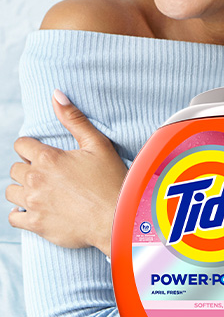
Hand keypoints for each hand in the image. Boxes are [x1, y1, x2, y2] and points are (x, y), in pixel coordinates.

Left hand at [6, 90, 127, 255]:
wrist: (115, 218)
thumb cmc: (110, 179)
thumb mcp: (96, 143)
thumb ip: (73, 118)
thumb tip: (56, 95)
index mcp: (48, 158)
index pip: (21, 144)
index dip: (30, 147)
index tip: (41, 153)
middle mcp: (36, 180)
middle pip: (15, 168)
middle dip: (27, 167)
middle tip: (45, 173)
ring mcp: (34, 204)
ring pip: (11, 191)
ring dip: (21, 188)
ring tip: (38, 190)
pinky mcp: (36, 225)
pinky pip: (13, 217)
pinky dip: (19, 212)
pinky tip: (33, 208)